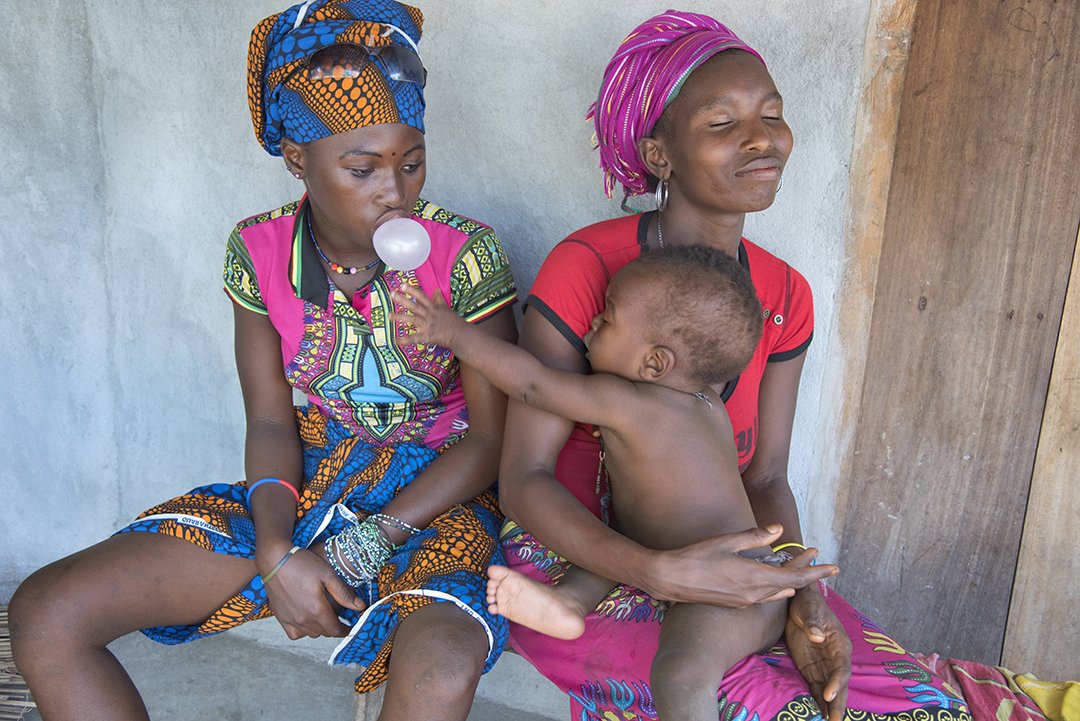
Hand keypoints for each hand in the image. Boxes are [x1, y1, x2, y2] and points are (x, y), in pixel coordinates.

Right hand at [260, 546, 366, 638]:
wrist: (275, 560)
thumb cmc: (303, 564)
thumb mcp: (328, 575)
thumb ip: (344, 594)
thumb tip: (361, 607)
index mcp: (317, 610)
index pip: (335, 629)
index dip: (346, 629)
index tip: (351, 626)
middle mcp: (303, 620)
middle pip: (324, 632)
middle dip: (335, 628)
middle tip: (340, 618)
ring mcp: (290, 620)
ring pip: (311, 634)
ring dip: (321, 628)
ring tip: (325, 616)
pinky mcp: (280, 617)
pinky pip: (295, 633)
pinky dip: (303, 631)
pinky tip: (307, 620)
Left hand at [391, 287, 463, 346]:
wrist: (461, 335)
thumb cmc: (454, 322)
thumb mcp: (446, 308)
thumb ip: (439, 299)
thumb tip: (436, 289)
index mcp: (433, 307)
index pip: (421, 296)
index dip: (412, 290)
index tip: (402, 285)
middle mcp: (429, 315)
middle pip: (414, 305)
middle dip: (402, 300)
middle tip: (392, 294)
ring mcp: (428, 325)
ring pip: (411, 319)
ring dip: (399, 317)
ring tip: (388, 316)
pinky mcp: (428, 336)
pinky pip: (415, 338)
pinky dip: (406, 340)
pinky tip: (397, 340)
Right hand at [643, 525, 837, 606]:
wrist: (669, 579)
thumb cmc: (695, 557)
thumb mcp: (726, 541)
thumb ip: (755, 536)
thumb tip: (779, 530)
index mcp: (755, 577)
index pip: (796, 576)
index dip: (816, 570)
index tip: (833, 566)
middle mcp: (754, 593)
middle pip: (791, 585)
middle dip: (810, 573)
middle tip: (826, 565)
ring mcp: (744, 600)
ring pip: (777, 591)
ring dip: (793, 579)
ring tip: (805, 567)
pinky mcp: (735, 602)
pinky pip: (764, 595)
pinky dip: (776, 585)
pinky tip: (778, 580)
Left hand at [785, 567, 850, 720]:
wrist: (797, 602)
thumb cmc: (807, 604)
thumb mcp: (809, 610)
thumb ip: (813, 623)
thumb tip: (817, 636)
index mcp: (840, 644)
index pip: (842, 667)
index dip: (837, 682)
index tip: (829, 694)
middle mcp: (835, 658)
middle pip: (840, 684)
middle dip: (838, 703)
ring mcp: (823, 666)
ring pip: (829, 690)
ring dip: (830, 707)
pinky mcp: (811, 669)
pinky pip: (816, 688)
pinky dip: (818, 701)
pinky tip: (819, 714)